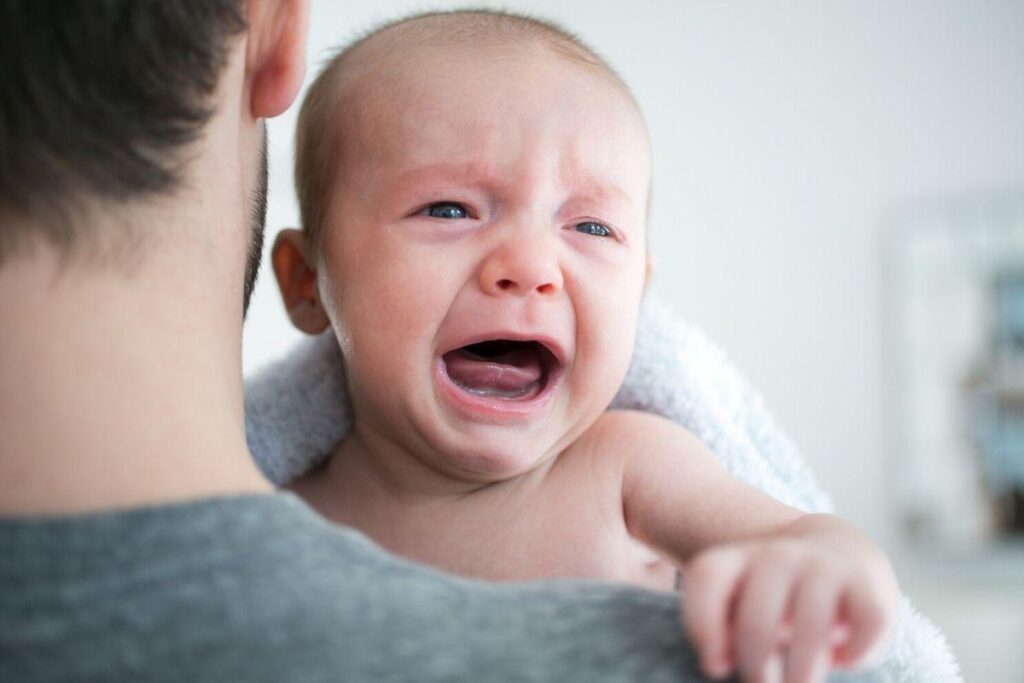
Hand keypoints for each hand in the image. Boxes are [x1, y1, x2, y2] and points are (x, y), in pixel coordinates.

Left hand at [680, 518, 898, 682]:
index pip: (708, 578)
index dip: (703, 627)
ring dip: (802, 674)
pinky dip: (852, 656)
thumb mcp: (743, 601)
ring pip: (810, 629)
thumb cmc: (780, 595)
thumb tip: (717, 662)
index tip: (714, 667)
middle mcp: (777, 554)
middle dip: (757, 669)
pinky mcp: (867, 582)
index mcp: (738, 558)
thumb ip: (721, 628)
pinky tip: (840, 658)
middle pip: (757, 622)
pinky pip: (863, 627)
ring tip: (799, 682)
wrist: (841, 553)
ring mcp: (823, 565)